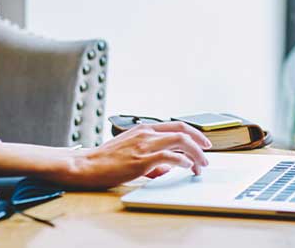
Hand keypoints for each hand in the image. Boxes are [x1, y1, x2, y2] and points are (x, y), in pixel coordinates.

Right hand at [59, 122, 212, 188]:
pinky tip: (187, 167)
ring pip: (180, 142)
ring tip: (201, 165)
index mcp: (143, 129)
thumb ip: (149, 158)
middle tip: (208, 153)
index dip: (193, 133)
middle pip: (182, 131)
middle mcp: (146, 133)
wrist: (86, 165)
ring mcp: (144, 145)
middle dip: (200, 141)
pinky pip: (170, 157)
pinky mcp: (142, 160)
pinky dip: (183, 161)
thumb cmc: (104, 160)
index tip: (202, 143)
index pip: (175, 125)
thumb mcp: (129, 151)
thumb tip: (165, 169)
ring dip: (196, 154)